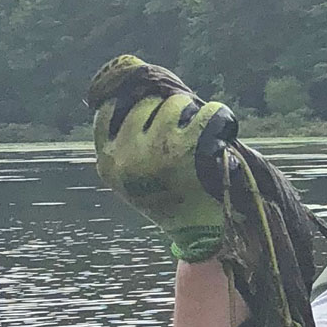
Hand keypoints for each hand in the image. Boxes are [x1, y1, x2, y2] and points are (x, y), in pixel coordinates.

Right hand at [88, 56, 237, 262]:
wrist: (200, 235)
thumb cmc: (172, 202)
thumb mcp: (134, 181)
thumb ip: (125, 147)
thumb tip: (126, 91)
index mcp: (108, 165)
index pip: (105, 116)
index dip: (124, 101)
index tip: (142, 100)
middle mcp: (127, 157)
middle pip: (143, 105)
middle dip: (163, 107)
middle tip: (179, 119)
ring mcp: (157, 151)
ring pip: (173, 106)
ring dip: (188, 110)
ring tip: (199, 127)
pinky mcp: (188, 149)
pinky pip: (204, 113)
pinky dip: (217, 113)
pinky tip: (221, 120)